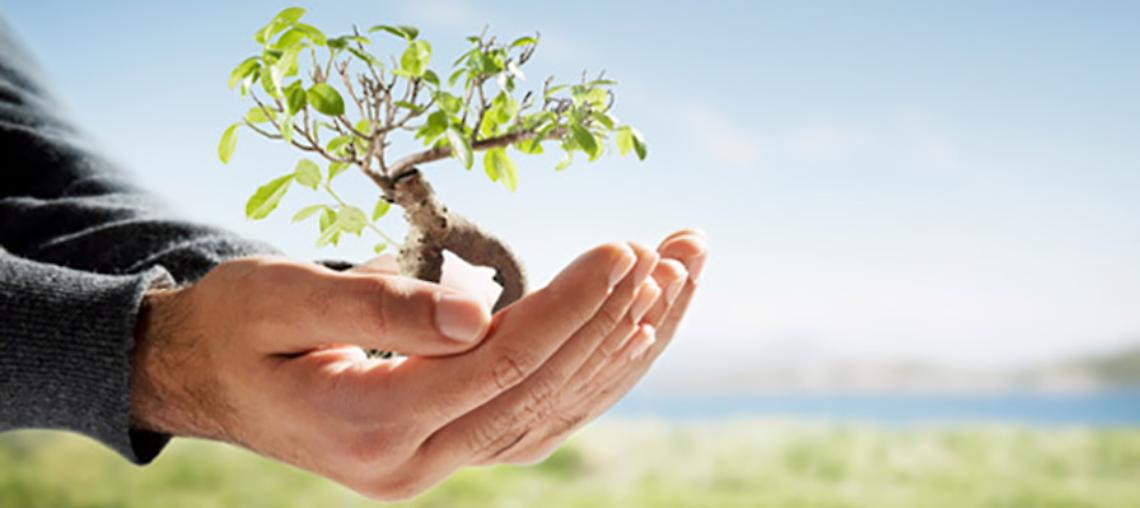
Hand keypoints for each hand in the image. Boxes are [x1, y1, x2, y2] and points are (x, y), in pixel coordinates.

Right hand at [129, 239, 669, 499]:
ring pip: (554, 413)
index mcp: (367, 427)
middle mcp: (412, 465)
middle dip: (616, 320)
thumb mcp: (279, 298)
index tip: (624, 250)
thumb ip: (376, 307)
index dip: (568, 308)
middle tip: (676, 254)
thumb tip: (480, 312)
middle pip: (541, 395)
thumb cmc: (234, 325)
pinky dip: (593, 373)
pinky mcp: (448, 451)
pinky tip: (636, 327)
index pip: (498, 367)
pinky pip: (539, 418)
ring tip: (678, 278)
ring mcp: (434, 467)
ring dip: (623, 346)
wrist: (205, 379)